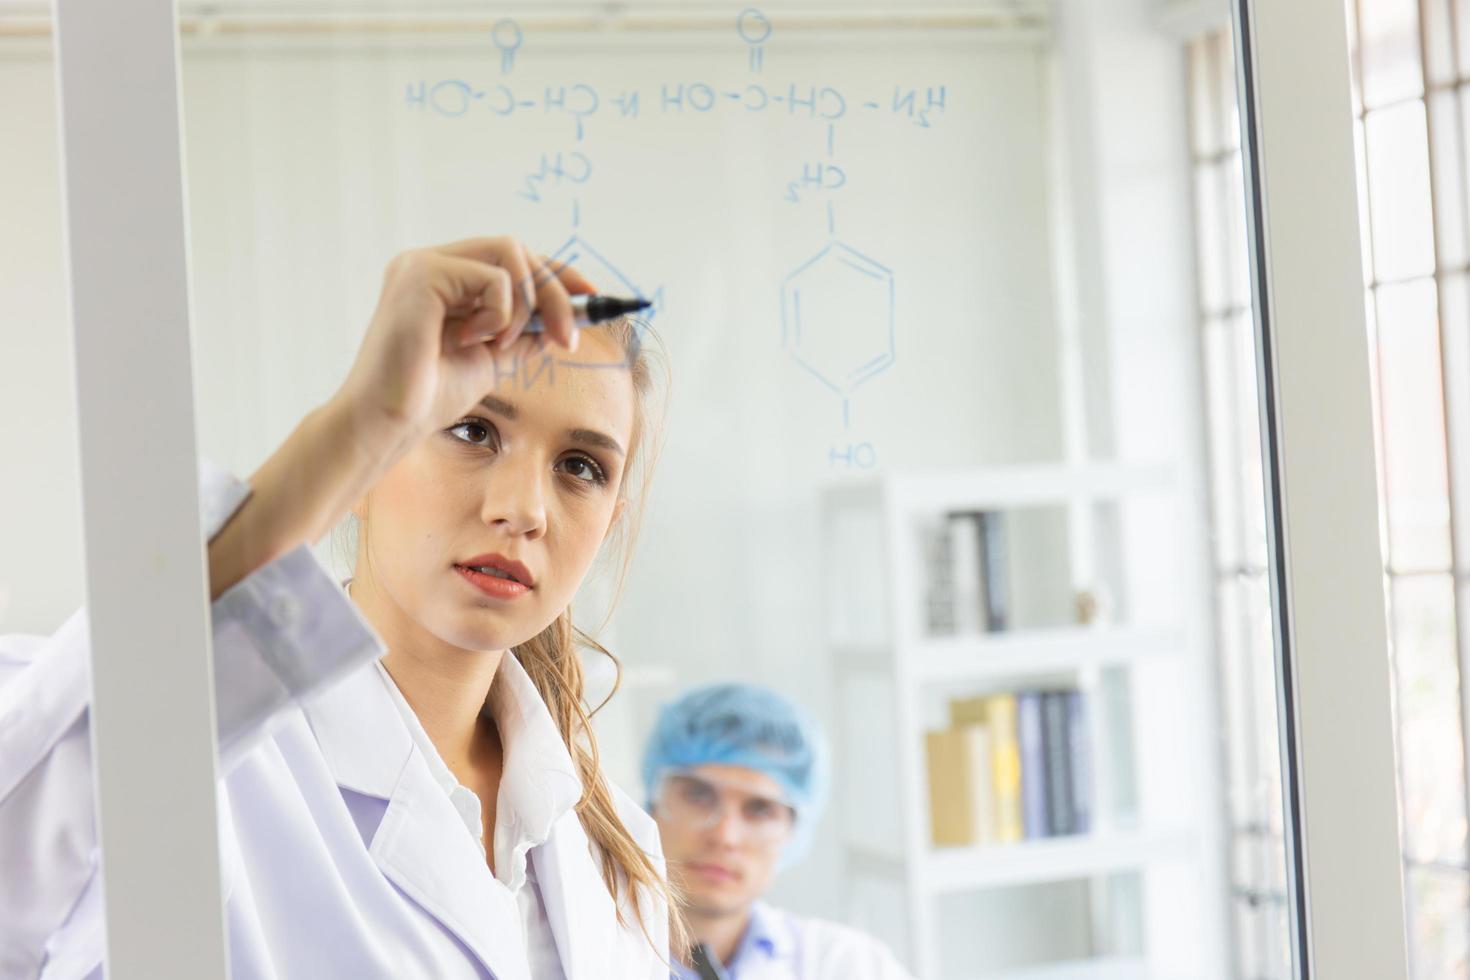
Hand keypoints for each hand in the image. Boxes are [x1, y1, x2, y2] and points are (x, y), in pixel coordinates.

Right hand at [335, 236, 594, 449]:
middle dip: (554, 291)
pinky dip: (501, 313)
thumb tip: (567, 317)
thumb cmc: (428, 396)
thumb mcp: (492, 359)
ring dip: (528, 304)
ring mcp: (422, 264)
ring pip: (510, 253)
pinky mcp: (421, 274)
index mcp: (442, 278)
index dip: (555, 271)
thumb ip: (523, 333)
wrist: (390, 423)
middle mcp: (429, 263)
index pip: (509, 258)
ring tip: (504, 345)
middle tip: (568, 337)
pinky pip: (493, 277)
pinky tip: (475, 341)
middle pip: (516, 250)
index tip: (591, 295)